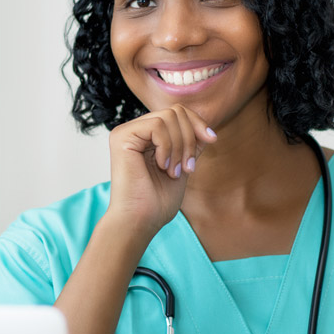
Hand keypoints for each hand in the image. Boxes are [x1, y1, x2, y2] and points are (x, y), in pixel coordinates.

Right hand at [106, 104, 216, 236]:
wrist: (140, 221)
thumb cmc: (157, 202)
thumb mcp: (182, 166)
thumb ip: (190, 145)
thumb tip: (206, 128)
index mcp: (147, 137)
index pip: (177, 113)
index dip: (198, 124)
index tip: (212, 140)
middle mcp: (135, 131)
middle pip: (175, 111)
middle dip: (190, 138)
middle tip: (187, 168)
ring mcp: (126, 132)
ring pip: (168, 117)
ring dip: (180, 146)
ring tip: (174, 171)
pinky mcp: (121, 137)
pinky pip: (157, 125)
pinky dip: (167, 146)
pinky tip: (162, 166)